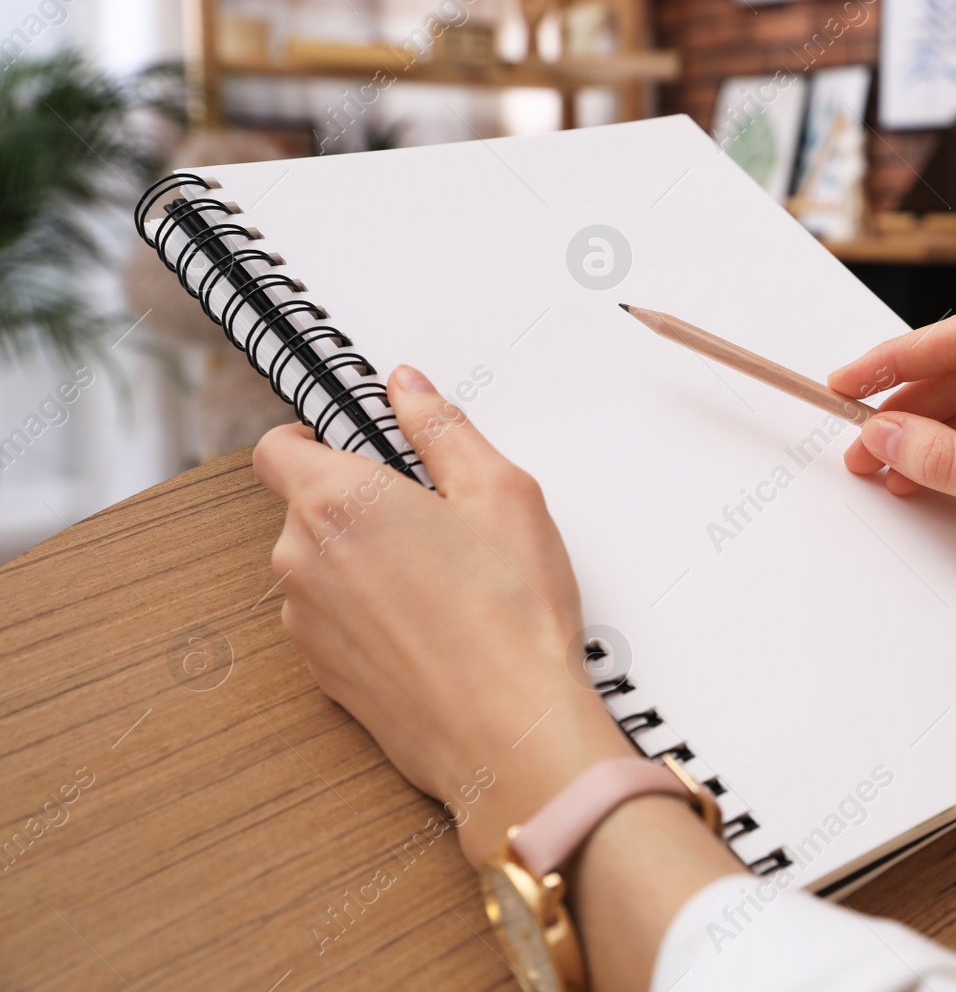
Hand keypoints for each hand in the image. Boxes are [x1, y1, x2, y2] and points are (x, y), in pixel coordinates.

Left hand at [252, 365, 634, 864]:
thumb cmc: (512, 617)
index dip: (316, 438)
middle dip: (361, 503)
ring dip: (365, 562)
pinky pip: (334, 621)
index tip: (364, 444)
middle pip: (306, 507)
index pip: (277, 447)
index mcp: (337, 502)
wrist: (509, 734)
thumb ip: (442, 429)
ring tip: (446, 580)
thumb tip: (406, 388)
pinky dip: (371, 615)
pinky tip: (434, 626)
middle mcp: (302, 562)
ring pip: (322, 567)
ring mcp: (306, 624)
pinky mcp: (323, 675)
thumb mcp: (502, 493)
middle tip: (438, 517)